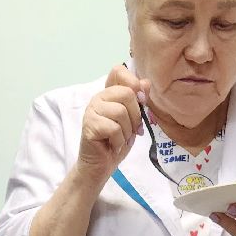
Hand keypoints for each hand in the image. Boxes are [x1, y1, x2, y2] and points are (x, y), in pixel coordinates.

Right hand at [73, 65, 150, 185]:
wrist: (101, 165)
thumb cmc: (117, 142)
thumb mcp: (133, 120)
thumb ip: (139, 101)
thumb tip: (145, 83)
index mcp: (109, 93)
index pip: (118, 71)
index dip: (133, 82)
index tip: (140, 101)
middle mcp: (98, 97)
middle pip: (127, 93)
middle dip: (135, 116)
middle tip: (130, 130)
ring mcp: (91, 110)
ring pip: (121, 112)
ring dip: (127, 131)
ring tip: (120, 139)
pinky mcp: (89, 125)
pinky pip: (114, 128)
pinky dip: (119, 141)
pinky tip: (112, 145)